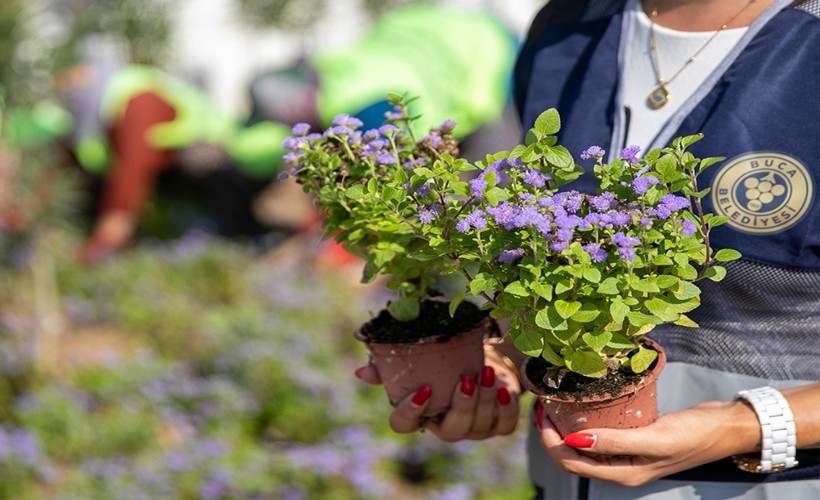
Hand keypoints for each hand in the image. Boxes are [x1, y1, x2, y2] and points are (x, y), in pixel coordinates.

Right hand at [355, 349, 521, 441]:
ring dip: (484, 400)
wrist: (481, 358)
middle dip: (461, 408)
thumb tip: (361, 372)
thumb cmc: (444, 360)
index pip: (403, 425)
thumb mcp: (420, 359)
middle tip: (466, 380)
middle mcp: (445, 426)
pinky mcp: (498, 425)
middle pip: (451, 432)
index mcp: (420, 413)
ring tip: (487, 373)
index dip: (410, 413)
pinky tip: (504, 389)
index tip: (423, 390)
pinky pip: (504, 426)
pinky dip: (506, 408)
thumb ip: (390, 365)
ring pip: (479, 426)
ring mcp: (473, 429)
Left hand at [537, 399, 759, 486]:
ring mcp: (628, 454)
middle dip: (553, 434)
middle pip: (572, 456)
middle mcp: (621, 468)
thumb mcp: (653, 438)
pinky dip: (586, 421)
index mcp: (622, 474)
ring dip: (566, 428)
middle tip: (543, 405)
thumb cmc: (694, 434)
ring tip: (555, 403)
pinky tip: (582, 404)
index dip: (550, 440)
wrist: (726, 427)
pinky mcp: (635, 439)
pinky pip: (601, 434)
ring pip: (584, 445)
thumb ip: (614, 442)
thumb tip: (573, 442)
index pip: (570, 462)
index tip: (541, 413)